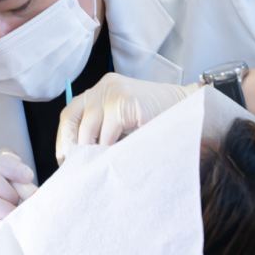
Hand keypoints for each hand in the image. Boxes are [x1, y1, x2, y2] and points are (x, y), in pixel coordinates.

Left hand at [55, 73, 199, 162]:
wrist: (190, 108)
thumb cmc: (157, 119)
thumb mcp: (124, 120)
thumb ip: (104, 129)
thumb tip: (80, 158)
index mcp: (100, 90)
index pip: (70, 114)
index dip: (65, 138)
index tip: (65, 159)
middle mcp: (104, 87)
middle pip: (74, 119)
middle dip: (75, 147)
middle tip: (79, 167)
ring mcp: (114, 92)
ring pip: (90, 128)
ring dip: (93, 150)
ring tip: (99, 166)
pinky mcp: (126, 101)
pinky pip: (109, 131)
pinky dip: (109, 147)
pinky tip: (115, 158)